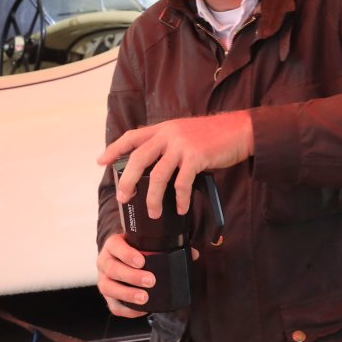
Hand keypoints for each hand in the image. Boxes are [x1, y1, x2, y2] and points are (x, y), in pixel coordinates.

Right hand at [97, 233, 151, 317]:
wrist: (122, 259)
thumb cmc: (135, 250)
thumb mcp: (141, 242)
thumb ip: (155, 245)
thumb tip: (182, 252)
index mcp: (112, 245)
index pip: (115, 246)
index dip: (127, 254)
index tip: (141, 261)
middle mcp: (104, 262)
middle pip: (112, 269)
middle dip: (132, 276)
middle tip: (150, 281)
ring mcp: (103, 280)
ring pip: (108, 288)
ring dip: (127, 294)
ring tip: (144, 298)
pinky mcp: (108, 296)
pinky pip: (114, 306)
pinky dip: (128, 310)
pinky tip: (142, 309)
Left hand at [98, 111, 253, 218]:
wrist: (239, 130)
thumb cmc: (213, 136)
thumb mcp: (184, 133)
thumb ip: (168, 144)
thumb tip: (155, 166)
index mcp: (163, 129)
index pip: (132, 137)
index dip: (114, 149)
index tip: (101, 161)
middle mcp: (169, 135)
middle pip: (138, 158)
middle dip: (127, 180)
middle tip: (123, 197)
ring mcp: (182, 145)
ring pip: (157, 175)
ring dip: (152, 198)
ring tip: (152, 213)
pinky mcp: (196, 157)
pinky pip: (181, 183)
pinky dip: (179, 199)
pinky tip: (180, 209)